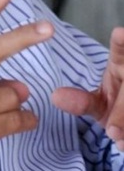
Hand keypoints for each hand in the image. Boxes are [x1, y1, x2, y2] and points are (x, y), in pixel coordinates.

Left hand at [52, 27, 123, 149]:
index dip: (122, 41)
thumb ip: (81, 102)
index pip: (121, 48)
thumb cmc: (118, 107)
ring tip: (120, 140)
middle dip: (123, 111)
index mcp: (121, 62)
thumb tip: (56, 97)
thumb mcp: (100, 105)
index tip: (120, 32)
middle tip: (112, 132)